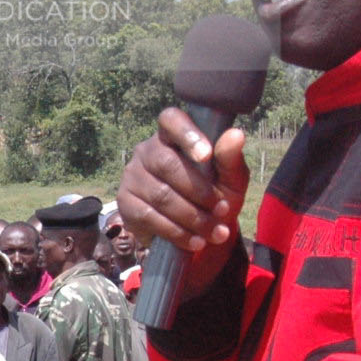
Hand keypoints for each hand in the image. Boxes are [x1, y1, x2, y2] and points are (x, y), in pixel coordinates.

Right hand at [119, 112, 251, 301]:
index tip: (206, 155)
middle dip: (199, 192)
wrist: (198, 233)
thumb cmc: (215, 196)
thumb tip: (236, 134)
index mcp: (173, 136)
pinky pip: (150, 217)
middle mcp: (147, 151)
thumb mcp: (231, 180)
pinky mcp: (125, 202)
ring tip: (215, 232)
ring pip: (161, 195)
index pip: (171, 120)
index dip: (186, 134)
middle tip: (222, 210)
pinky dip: (177, 232)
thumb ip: (231, 159)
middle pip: (167, 164)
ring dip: (193, 218)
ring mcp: (132, 176)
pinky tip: (195, 241)